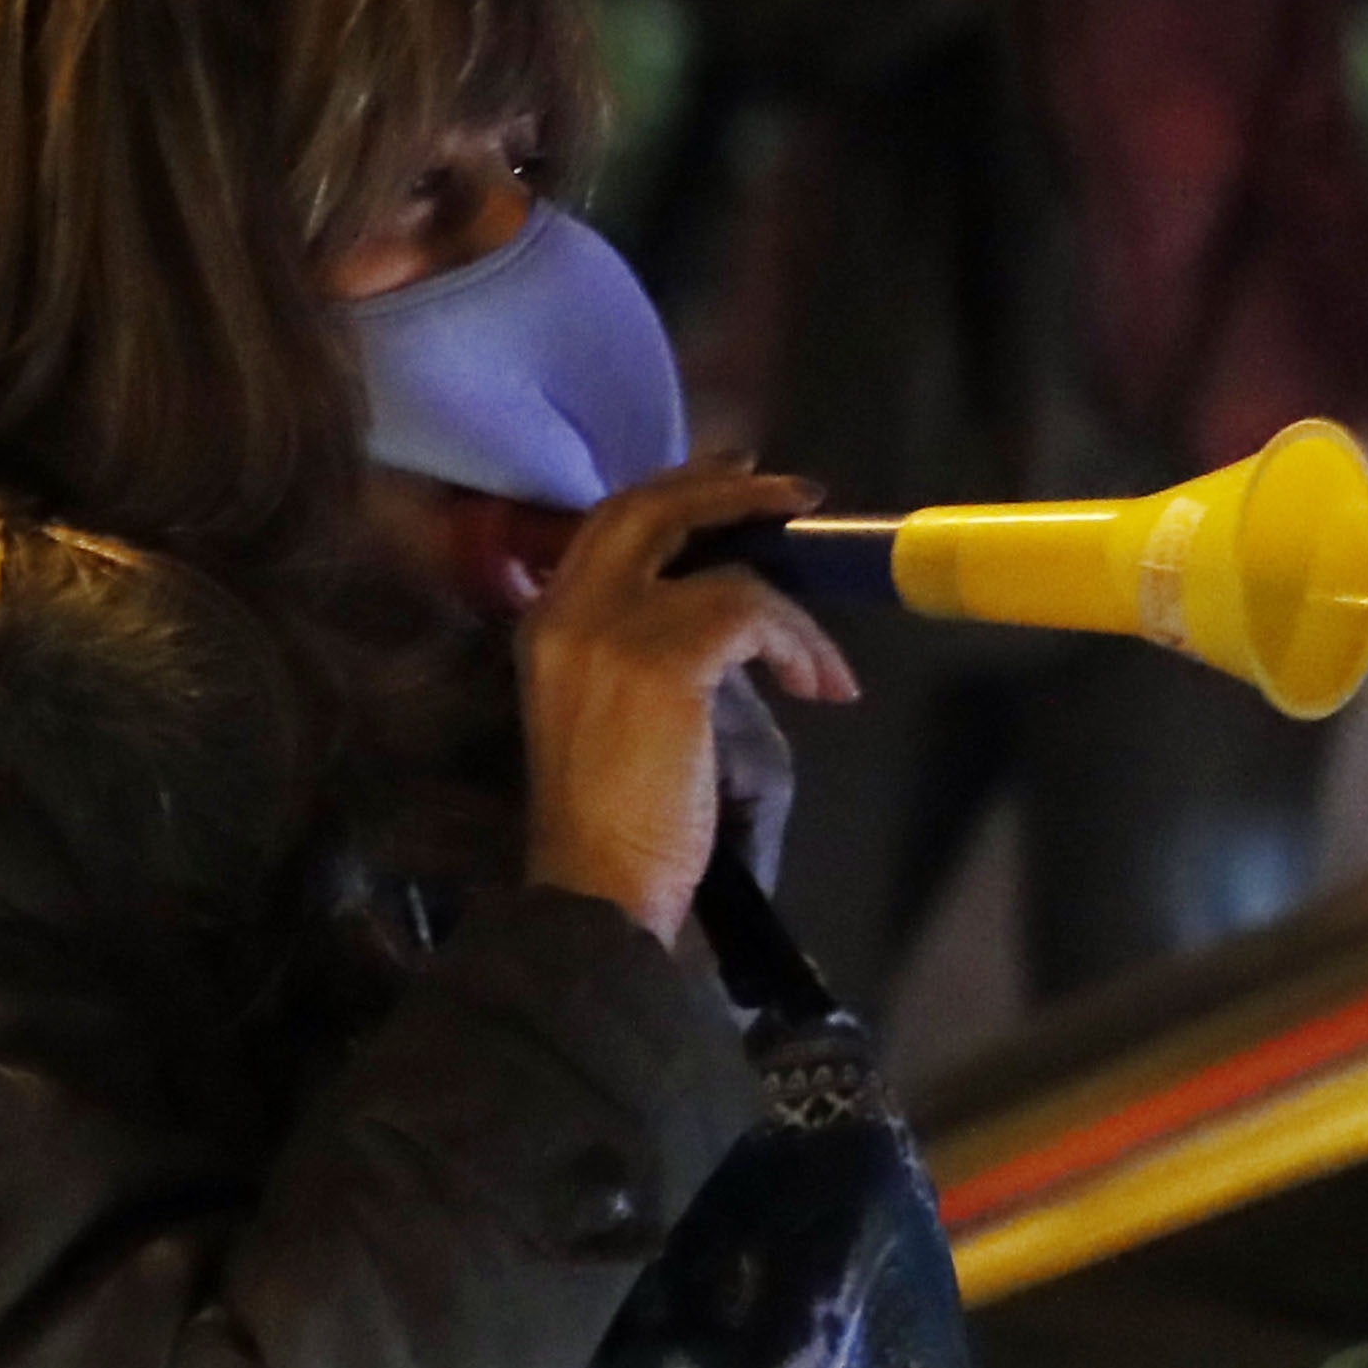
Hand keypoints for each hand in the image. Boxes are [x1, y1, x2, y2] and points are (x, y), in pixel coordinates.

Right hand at [516, 461, 857, 945]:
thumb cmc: (609, 820)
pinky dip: (800, 645)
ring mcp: (610, 630)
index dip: (675, 494)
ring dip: (794, 617)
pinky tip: (819, 687)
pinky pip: (754, 614)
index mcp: (544, 621)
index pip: (608, 524)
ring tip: (823, 670)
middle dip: (728, 490)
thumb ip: (642, 650)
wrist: (596, 883)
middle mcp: (567, 610)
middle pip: (648, 510)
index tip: (735, 485)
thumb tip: (722, 615)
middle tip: (795, 494)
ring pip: (725, 575)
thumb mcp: (607, 709)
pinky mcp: (664, 661)